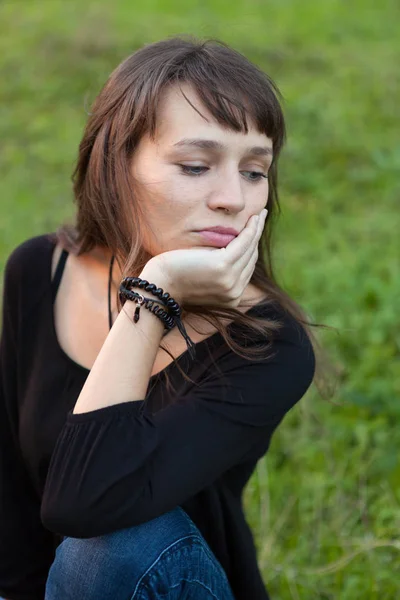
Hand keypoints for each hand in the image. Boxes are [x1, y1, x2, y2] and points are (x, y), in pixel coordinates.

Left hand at [142, 208, 267, 307]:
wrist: (159, 285)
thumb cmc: (174, 278)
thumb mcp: (202, 277)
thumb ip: (217, 271)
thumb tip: (227, 254)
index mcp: (231, 297)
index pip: (247, 268)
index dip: (251, 248)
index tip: (254, 231)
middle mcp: (234, 292)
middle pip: (251, 258)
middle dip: (257, 236)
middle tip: (261, 218)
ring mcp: (230, 280)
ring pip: (250, 248)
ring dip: (257, 228)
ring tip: (260, 214)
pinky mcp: (222, 266)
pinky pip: (243, 243)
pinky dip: (251, 229)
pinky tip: (254, 218)